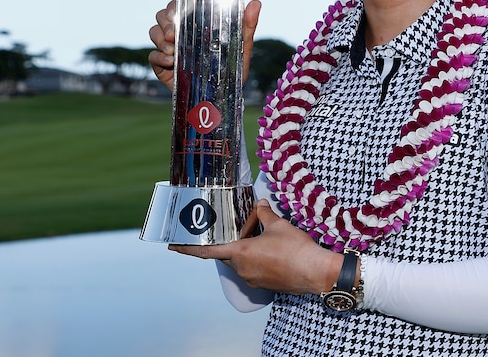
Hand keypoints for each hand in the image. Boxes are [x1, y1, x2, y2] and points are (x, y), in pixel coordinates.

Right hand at [148, 0, 261, 88]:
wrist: (223, 97)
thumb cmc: (233, 69)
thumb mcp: (242, 47)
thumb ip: (247, 26)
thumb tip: (256, 2)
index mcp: (196, 25)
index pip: (179, 6)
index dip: (175, 5)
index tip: (177, 12)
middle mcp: (181, 34)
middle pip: (161, 16)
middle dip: (165, 22)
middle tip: (173, 34)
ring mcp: (170, 49)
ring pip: (153, 32)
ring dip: (159, 38)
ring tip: (172, 49)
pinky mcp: (163, 67)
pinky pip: (152, 57)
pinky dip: (158, 57)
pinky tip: (170, 62)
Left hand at [169, 199, 340, 294]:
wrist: (315, 272)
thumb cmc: (295, 248)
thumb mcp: (279, 225)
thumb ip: (265, 214)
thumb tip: (261, 203)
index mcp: (240, 252)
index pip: (206, 251)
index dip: (187, 248)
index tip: (172, 246)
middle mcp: (241, 268)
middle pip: (226, 254)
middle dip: (229, 242)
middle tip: (238, 229)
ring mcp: (252, 279)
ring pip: (241, 261)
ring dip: (246, 249)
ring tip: (262, 236)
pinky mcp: (264, 284)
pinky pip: (253, 269)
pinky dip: (256, 258)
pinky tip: (272, 250)